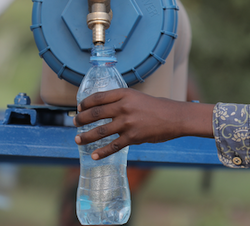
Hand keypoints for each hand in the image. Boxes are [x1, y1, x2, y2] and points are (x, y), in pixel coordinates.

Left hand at [74, 88, 214, 159]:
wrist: (174, 117)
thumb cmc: (157, 106)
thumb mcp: (138, 97)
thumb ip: (122, 101)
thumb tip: (104, 109)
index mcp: (125, 94)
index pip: (98, 97)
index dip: (86, 103)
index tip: (80, 107)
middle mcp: (124, 107)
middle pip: (95, 113)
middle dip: (82, 119)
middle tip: (75, 123)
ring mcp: (127, 122)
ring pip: (100, 131)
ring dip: (86, 136)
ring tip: (78, 140)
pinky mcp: (132, 137)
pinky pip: (112, 146)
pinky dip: (101, 152)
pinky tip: (94, 155)